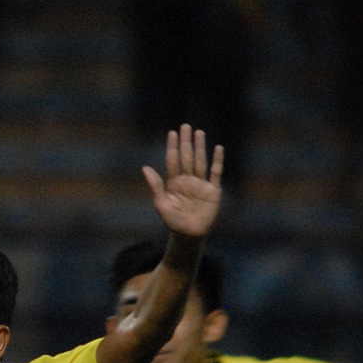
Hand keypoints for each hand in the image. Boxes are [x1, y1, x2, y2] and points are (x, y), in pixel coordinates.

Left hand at [142, 124, 224, 238]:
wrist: (188, 235)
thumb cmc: (172, 221)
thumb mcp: (161, 204)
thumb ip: (155, 186)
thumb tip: (145, 168)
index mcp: (174, 183)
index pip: (173, 161)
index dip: (173, 147)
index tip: (172, 133)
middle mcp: (188, 180)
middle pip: (187, 157)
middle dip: (186, 142)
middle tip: (185, 126)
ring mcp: (201, 184)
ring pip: (200, 161)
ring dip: (200, 147)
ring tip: (199, 132)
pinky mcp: (213, 191)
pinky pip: (215, 173)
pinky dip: (217, 161)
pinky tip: (217, 148)